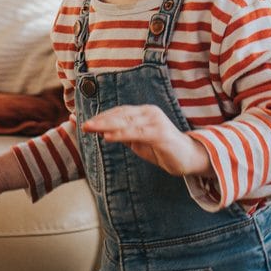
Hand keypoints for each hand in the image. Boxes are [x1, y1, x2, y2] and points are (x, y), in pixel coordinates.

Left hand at [81, 105, 212, 177]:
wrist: (190, 158)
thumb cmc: (163, 150)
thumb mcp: (138, 142)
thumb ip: (123, 135)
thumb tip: (102, 132)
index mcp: (143, 112)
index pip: (118, 112)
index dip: (100, 116)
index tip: (81, 120)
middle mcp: (149, 112)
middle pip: (119, 114)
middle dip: (99, 120)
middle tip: (82, 124)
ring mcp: (155, 121)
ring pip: (126, 122)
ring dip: (106, 125)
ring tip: (90, 129)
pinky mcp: (160, 133)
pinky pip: (137, 133)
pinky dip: (121, 134)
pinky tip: (109, 137)